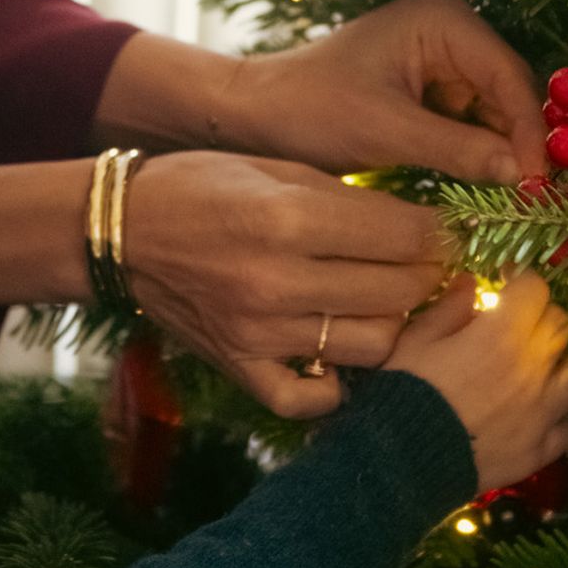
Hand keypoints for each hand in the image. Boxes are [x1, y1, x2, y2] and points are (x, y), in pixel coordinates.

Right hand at [121, 150, 448, 420]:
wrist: (119, 232)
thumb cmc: (201, 186)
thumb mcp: (277, 168)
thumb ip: (350, 199)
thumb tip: (425, 225)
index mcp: (287, 219)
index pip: (404, 237)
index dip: (440, 233)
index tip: (449, 231)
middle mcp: (276, 282)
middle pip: (398, 292)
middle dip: (428, 274)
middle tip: (429, 264)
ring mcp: (258, 333)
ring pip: (373, 345)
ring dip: (392, 323)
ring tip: (386, 300)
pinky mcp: (240, 367)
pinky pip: (312, 398)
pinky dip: (337, 382)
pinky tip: (339, 352)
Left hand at [214, 0, 545, 186]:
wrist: (257, 113)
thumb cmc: (309, 110)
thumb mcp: (386, 132)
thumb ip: (459, 150)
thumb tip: (526, 177)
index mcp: (440, 18)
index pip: (507, 76)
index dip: (531, 132)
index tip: (543, 183)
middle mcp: (451, 26)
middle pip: (509, 92)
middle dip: (522, 146)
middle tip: (543, 203)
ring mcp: (444, 55)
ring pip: (496, 111)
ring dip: (506, 155)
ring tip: (525, 205)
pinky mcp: (434, 85)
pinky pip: (473, 122)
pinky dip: (481, 156)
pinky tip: (495, 192)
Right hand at [385, 272, 567, 492]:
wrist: (401, 462)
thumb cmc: (404, 393)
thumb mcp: (414, 340)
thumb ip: (449, 308)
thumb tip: (471, 282)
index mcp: (502, 335)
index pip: (535, 289)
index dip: (522, 279)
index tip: (506, 281)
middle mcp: (534, 369)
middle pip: (562, 326)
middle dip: (542, 315)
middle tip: (518, 322)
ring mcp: (544, 412)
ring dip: (564, 360)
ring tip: (542, 363)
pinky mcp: (542, 448)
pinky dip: (562, 413)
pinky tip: (544, 411)